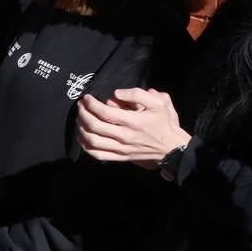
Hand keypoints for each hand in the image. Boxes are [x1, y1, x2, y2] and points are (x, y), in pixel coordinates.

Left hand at [77, 88, 191, 167]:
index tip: (87, 98)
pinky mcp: (120, 157)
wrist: (172, 147)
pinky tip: (82, 137)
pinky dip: (86, 146)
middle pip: (95, 125)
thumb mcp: (158, 103)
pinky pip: (97, 154)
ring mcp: (121, 148)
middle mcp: (125, 136)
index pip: (104, 112)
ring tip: (80, 118)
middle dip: (83, 113)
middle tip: (80, 106)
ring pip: (93, 141)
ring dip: (82, 128)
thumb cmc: (163, 123)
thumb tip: (116, 93)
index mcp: (133, 121)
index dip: (91, 104)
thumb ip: (138, 94)